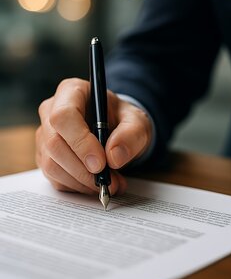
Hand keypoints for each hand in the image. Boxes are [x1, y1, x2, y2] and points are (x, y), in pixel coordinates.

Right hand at [36, 78, 151, 195]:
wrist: (115, 129)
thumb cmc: (122, 119)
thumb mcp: (137, 121)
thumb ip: (131, 134)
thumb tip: (114, 157)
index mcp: (71, 91)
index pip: (64, 116)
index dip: (80, 142)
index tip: (100, 163)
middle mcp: (51, 111)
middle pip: (54, 143)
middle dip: (83, 169)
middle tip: (110, 181)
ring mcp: (45, 135)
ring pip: (51, 164)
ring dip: (81, 181)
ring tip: (109, 183)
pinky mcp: (45, 156)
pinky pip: (54, 178)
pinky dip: (77, 186)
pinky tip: (95, 183)